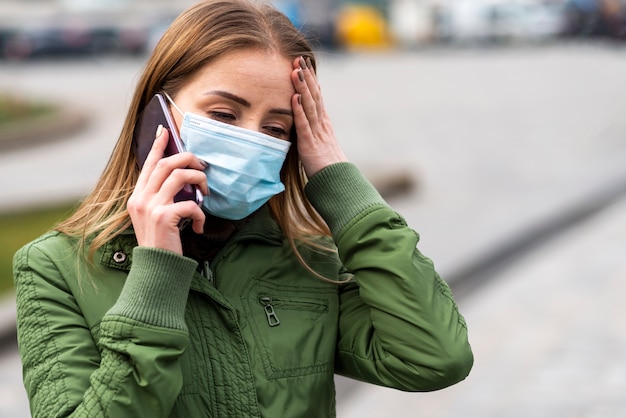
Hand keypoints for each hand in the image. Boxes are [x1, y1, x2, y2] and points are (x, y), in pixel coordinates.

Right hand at [127, 125, 207, 254]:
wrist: (156, 269)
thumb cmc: (160, 244)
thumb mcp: (155, 217)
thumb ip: (162, 198)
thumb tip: (183, 179)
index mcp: (137, 197)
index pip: (148, 165)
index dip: (158, 146)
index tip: (165, 131)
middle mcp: (141, 198)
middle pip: (167, 164)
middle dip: (189, 159)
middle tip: (203, 167)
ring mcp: (151, 206)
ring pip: (180, 176)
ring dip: (199, 181)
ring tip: (205, 194)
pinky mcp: (164, 217)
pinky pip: (191, 204)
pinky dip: (200, 214)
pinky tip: (198, 227)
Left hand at [291, 56, 347, 176]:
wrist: (337, 182)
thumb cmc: (328, 167)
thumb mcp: (320, 144)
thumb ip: (313, 132)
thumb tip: (303, 123)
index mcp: (324, 123)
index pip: (317, 97)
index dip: (310, 80)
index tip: (303, 64)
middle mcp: (322, 125)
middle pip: (314, 96)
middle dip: (306, 77)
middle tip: (299, 58)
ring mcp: (316, 134)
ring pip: (309, 106)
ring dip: (302, 88)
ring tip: (296, 71)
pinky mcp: (310, 145)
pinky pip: (304, 125)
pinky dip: (299, 111)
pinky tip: (294, 98)